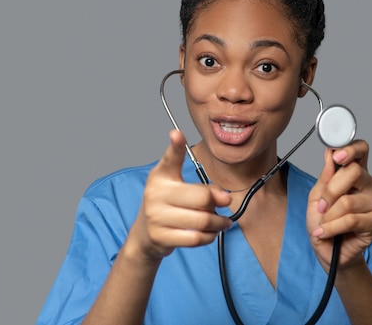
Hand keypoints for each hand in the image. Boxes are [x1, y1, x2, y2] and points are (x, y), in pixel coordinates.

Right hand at [126, 130, 232, 260]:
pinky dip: (209, 236)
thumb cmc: (167, 206)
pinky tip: (209, 233)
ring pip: (202, 220)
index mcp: (160, 176)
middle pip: (202, 198)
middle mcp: (155, 193)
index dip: (175, 146)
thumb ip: (203, 188)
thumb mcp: (178, 188)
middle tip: (222, 207)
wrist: (145, 234)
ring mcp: (155, 215)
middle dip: (218, 205)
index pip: (170, 158)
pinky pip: (196, 238)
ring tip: (220, 222)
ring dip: (218, 223)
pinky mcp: (160, 236)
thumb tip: (226, 197)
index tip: (177, 134)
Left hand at [307, 140, 371, 270]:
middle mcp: (369, 184)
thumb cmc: (322, 220)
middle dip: (329, 191)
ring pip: (347, 200)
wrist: (326, 248)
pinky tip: (323, 232)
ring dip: (328, 215)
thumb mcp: (317, 195)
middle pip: (353, 172)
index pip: (361, 151)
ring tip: (323, 222)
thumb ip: (326, 175)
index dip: (351, 149)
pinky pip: (350, 220)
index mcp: (355, 173)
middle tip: (321, 205)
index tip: (337, 155)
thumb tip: (330, 153)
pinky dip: (331, 227)